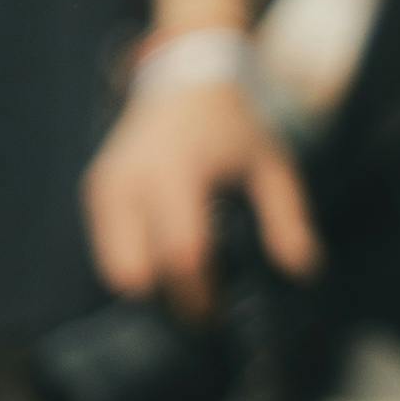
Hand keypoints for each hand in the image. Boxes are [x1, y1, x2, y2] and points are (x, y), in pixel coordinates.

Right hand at [86, 64, 321, 307]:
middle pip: (140, 271)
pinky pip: (107, 251)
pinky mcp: (96, 192)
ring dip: (151, 288)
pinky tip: (169, 264)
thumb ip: (288, 217)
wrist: (184, 83)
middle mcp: (134, 180)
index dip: (199, 294)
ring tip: (189, 288)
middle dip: (170, 301)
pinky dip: (136, 267)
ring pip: (116, 269)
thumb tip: (303, 270)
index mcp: (179, 171)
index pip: (182, 251)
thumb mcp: (272, 166)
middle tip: (204, 312)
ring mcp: (108, 186)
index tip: (219, 317)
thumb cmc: (234, 128)